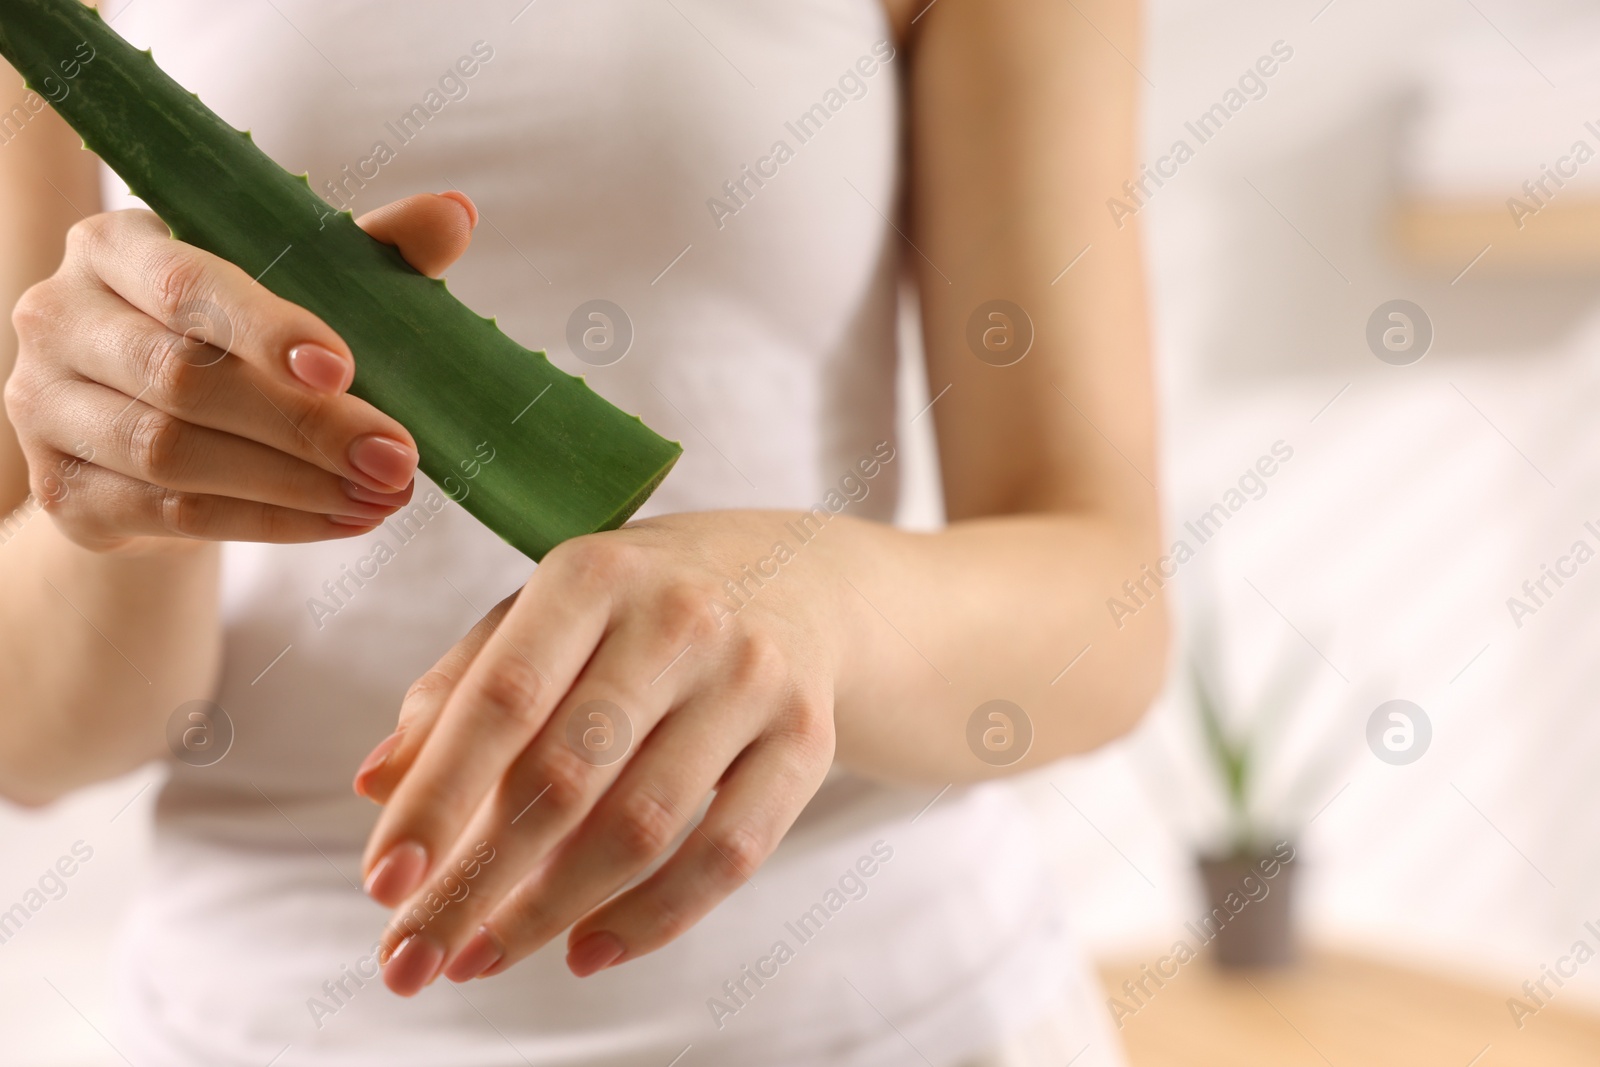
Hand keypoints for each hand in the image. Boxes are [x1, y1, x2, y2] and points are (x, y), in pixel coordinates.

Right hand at [3, 192, 478, 552]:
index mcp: (113, 247)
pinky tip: (342, 520)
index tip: (344, 370)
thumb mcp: (301, 284)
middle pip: (184, 381)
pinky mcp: (64, 491)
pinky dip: (271, 523)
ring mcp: (45, 409)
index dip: (265, 328)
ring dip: (294, 485)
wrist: (159, 436)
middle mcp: (59, 317)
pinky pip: (175, 515)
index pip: (186, 284)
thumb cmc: (238, 339)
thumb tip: (454, 214)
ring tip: (383, 496)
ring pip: (174, 456)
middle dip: (304, 426)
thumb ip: (370, 251)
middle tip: (396, 458)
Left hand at [354, 511, 841, 993]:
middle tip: (413, 957)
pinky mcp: (807, 738)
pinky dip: (653, 919)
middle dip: (478, 882)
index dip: (437, 798)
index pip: (502, 699)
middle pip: (566, 775)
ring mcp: (751, 679)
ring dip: (549, 913)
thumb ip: (461, 686)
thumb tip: (377, 784)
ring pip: (643, 826)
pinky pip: (730, 854)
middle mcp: (678, 619)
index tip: (383, 885)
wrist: (799, 577)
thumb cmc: (640, 603)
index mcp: (594, 573)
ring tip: (481, 959)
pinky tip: (586, 952)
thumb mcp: (548, 611)